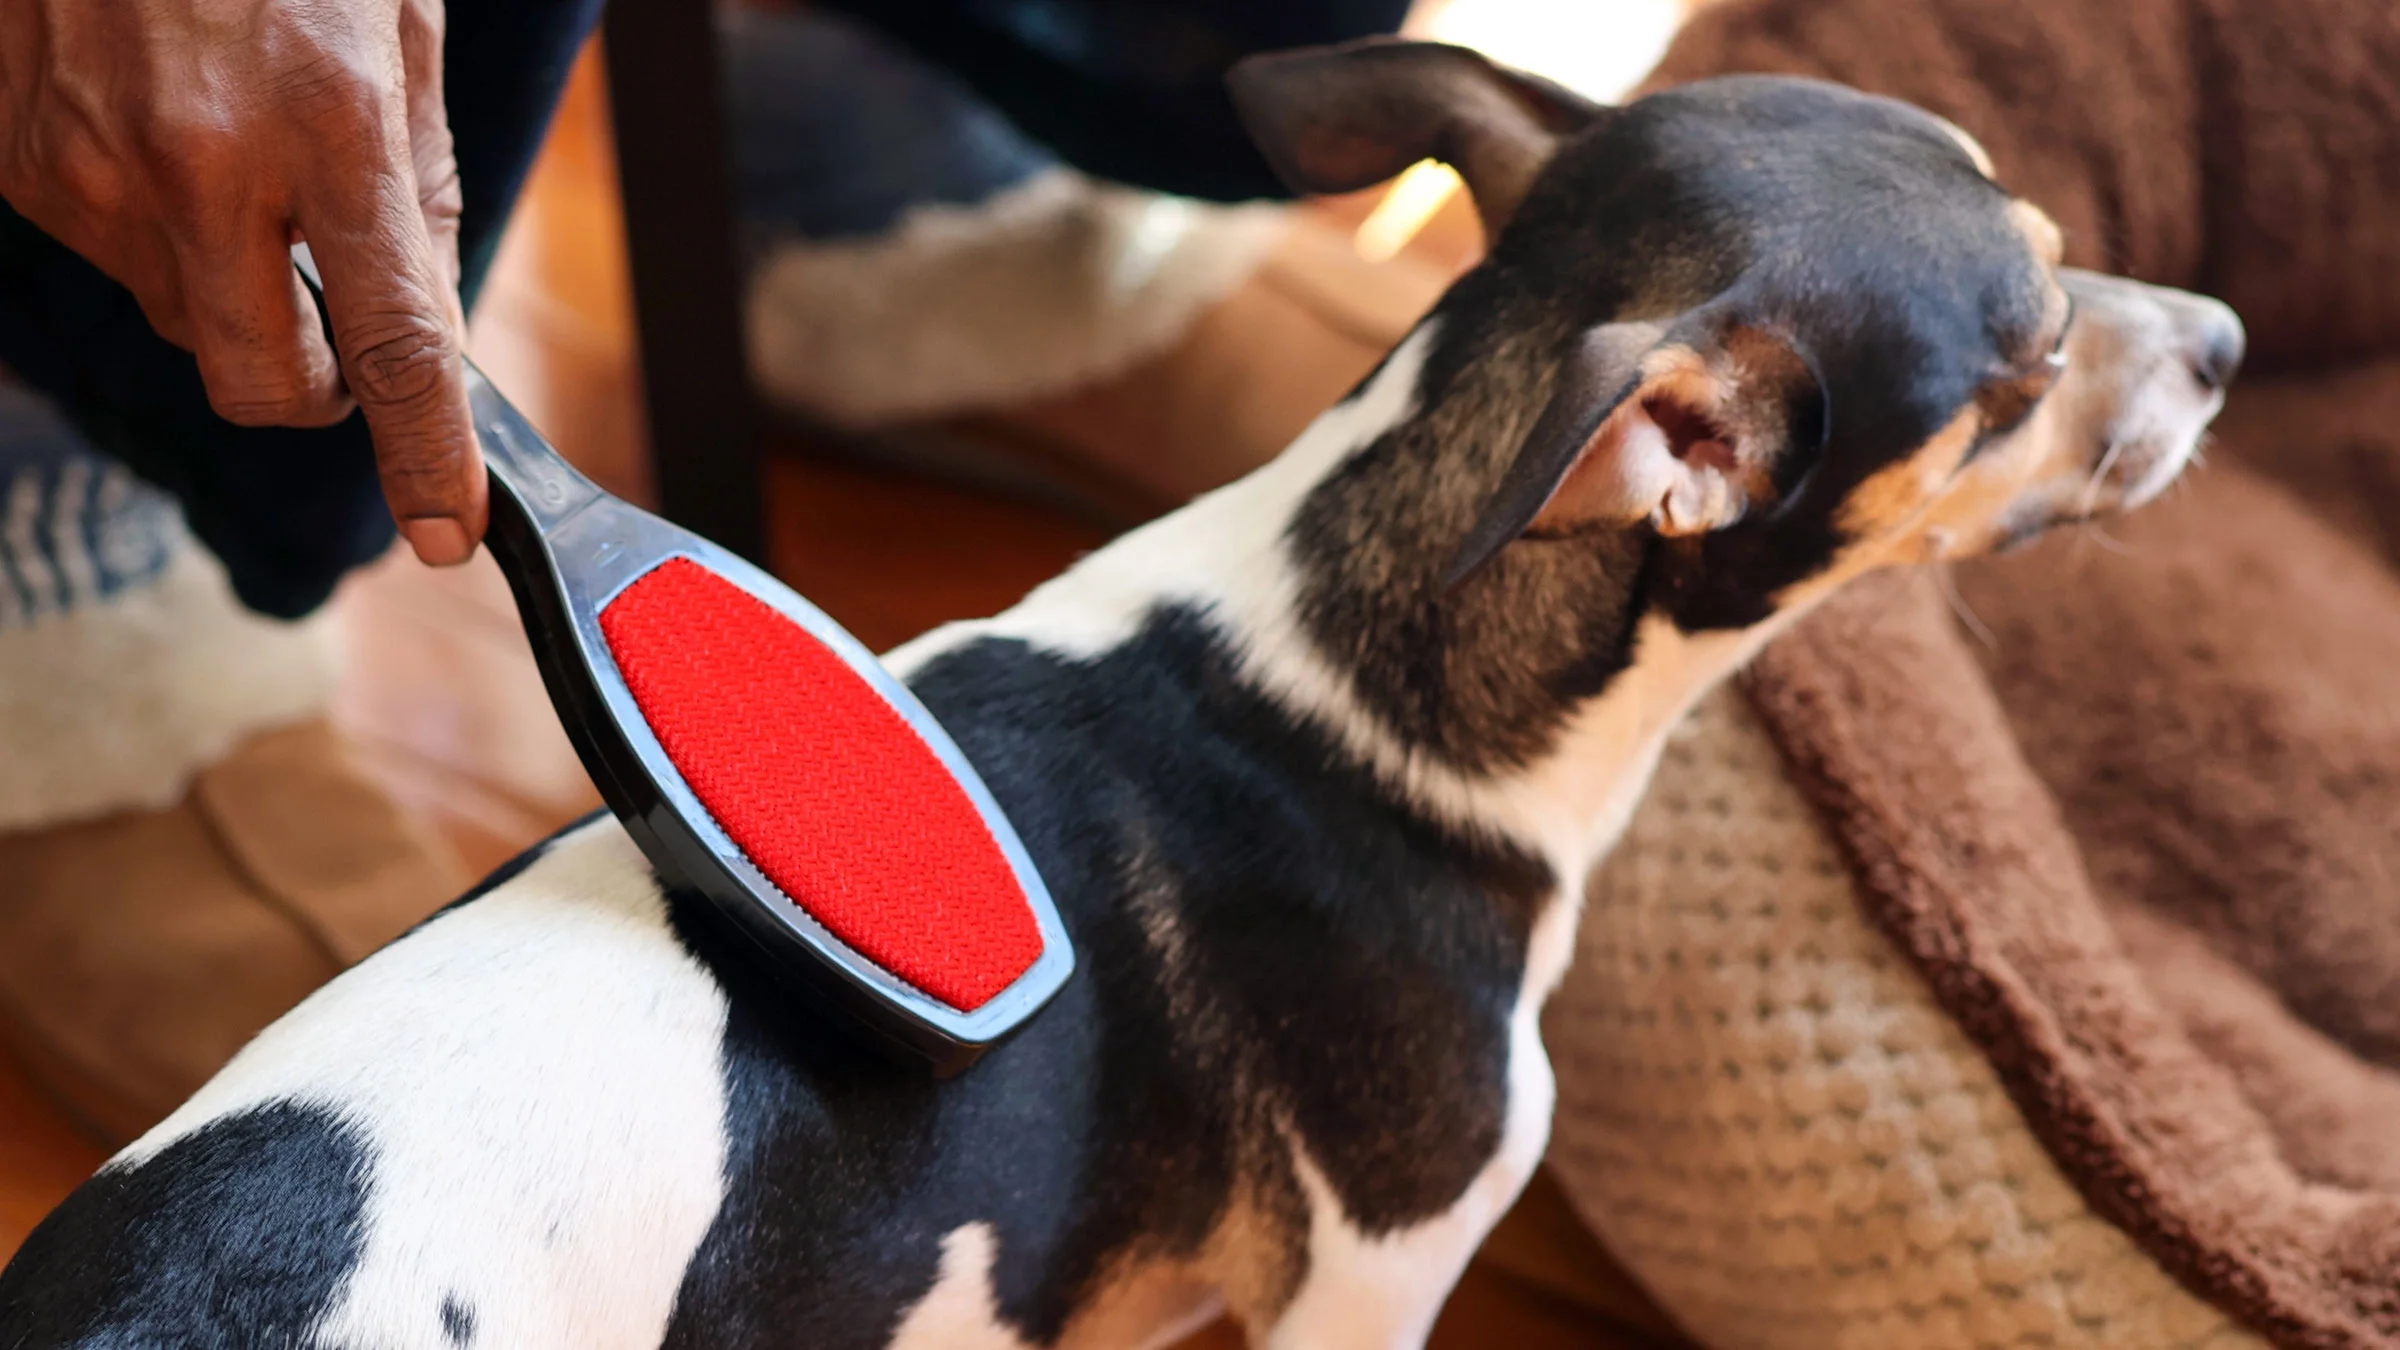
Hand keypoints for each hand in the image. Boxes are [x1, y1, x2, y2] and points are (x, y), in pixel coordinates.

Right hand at [0, 0, 482, 564]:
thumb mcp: (396, 31)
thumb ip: (416, 187)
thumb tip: (426, 326)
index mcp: (327, 125)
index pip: (390, 343)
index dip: (423, 453)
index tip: (444, 528)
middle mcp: (199, 164)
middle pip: (264, 381)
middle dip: (315, 387)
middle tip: (338, 321)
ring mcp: (89, 170)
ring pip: (186, 322)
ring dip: (232, 286)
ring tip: (238, 158)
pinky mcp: (19, 166)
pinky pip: (109, 257)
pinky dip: (154, 229)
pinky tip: (164, 131)